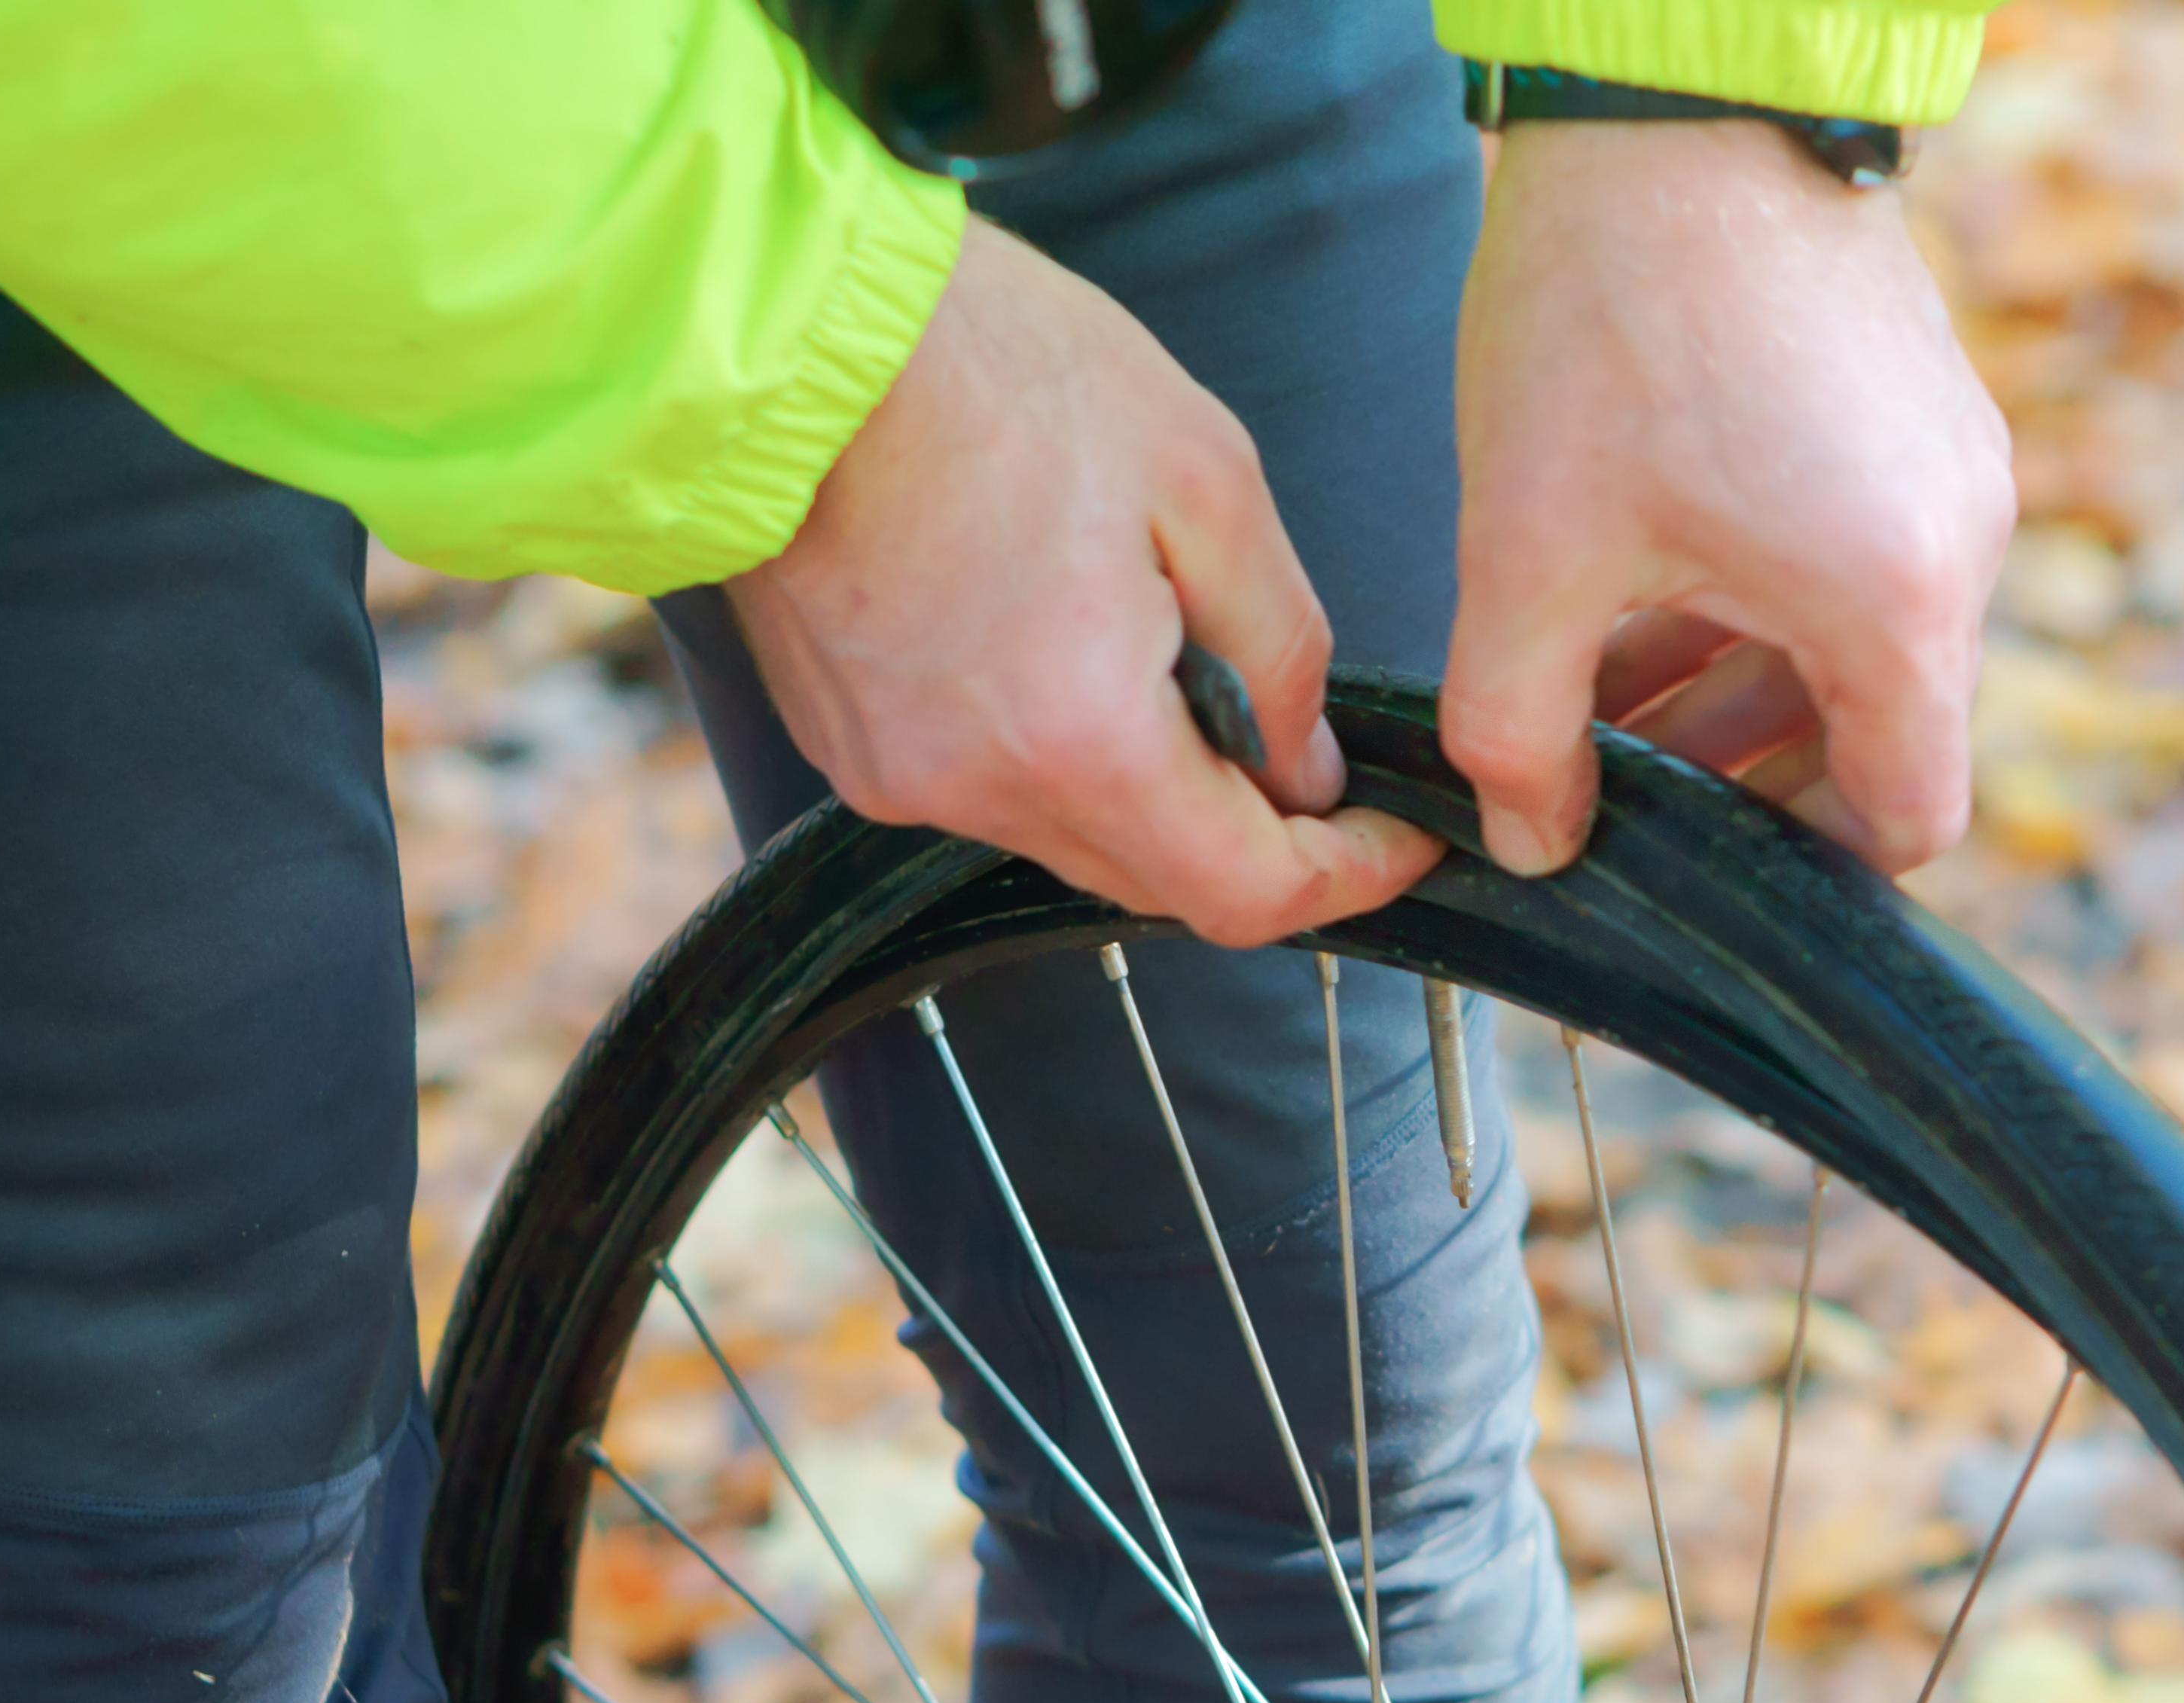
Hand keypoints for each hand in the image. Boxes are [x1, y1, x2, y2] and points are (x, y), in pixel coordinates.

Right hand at [728, 220, 1436, 945]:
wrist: (787, 326)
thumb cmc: (993, 368)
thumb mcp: (1206, 481)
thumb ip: (1278, 646)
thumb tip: (1306, 763)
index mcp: (1084, 739)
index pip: (1243, 895)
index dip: (1340, 881)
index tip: (1396, 839)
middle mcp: (981, 789)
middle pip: (1158, 881)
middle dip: (1247, 833)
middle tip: (1301, 746)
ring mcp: (899, 778)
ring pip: (1072, 838)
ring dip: (1144, 786)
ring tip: (1162, 658)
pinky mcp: (849, 747)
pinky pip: (987, 789)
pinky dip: (1052, 753)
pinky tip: (1059, 645)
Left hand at [1445, 120, 2015, 876]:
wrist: (1673, 103)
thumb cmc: (1611, 314)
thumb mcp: (1530, 550)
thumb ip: (1519, 730)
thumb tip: (1533, 844)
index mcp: (1894, 604)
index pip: (1906, 819)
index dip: (1801, 865)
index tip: (1696, 858)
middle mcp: (1960, 545)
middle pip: (1878, 734)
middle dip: (1744, 769)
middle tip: (1612, 772)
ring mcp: (1953, 470)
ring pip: (1858, 644)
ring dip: (1740, 684)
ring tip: (1601, 684)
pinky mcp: (1923, 412)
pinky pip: (1861, 556)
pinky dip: (1767, 598)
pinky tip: (1644, 582)